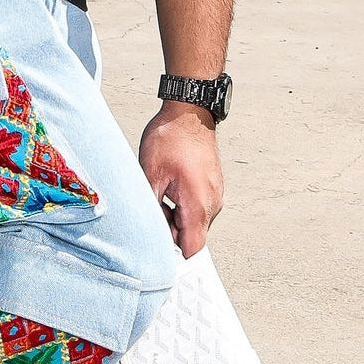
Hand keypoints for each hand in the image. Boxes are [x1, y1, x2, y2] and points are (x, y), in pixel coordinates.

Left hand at [139, 102, 223, 257]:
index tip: (155, 245)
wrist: (189, 111)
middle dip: (170, 233)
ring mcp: (215, 195)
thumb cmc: (169, 139)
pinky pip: (197, 209)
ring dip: (174, 219)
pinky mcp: (213, 188)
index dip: (173, 252)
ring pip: (193, 224)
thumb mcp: (150, 176)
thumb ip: (151, 210)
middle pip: (191, 238)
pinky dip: (181, 208)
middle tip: (152, 210)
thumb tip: (147, 235)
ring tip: (160, 195)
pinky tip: (168, 190)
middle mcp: (212, 203)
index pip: (192, 248)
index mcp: (198, 204)